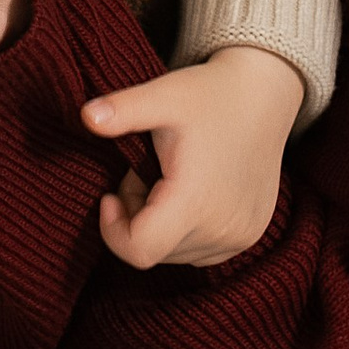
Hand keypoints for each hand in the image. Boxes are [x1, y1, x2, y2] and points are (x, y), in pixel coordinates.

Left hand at [83, 46, 303, 268]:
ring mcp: (240, 237)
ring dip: (161, 224)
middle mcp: (222, 229)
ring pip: (175, 253)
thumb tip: (86, 116)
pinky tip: (192, 190)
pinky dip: (184, 229)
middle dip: (137, 216)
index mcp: (196, 201)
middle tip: (146, 170)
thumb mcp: (164, 95)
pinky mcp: (249, 236)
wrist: (263, 96)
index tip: (110, 196)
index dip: (113, 230)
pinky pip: (200, 251)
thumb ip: (124, 109)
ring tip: (171, 177)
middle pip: (154, 250)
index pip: (139, 250)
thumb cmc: (209, 95)